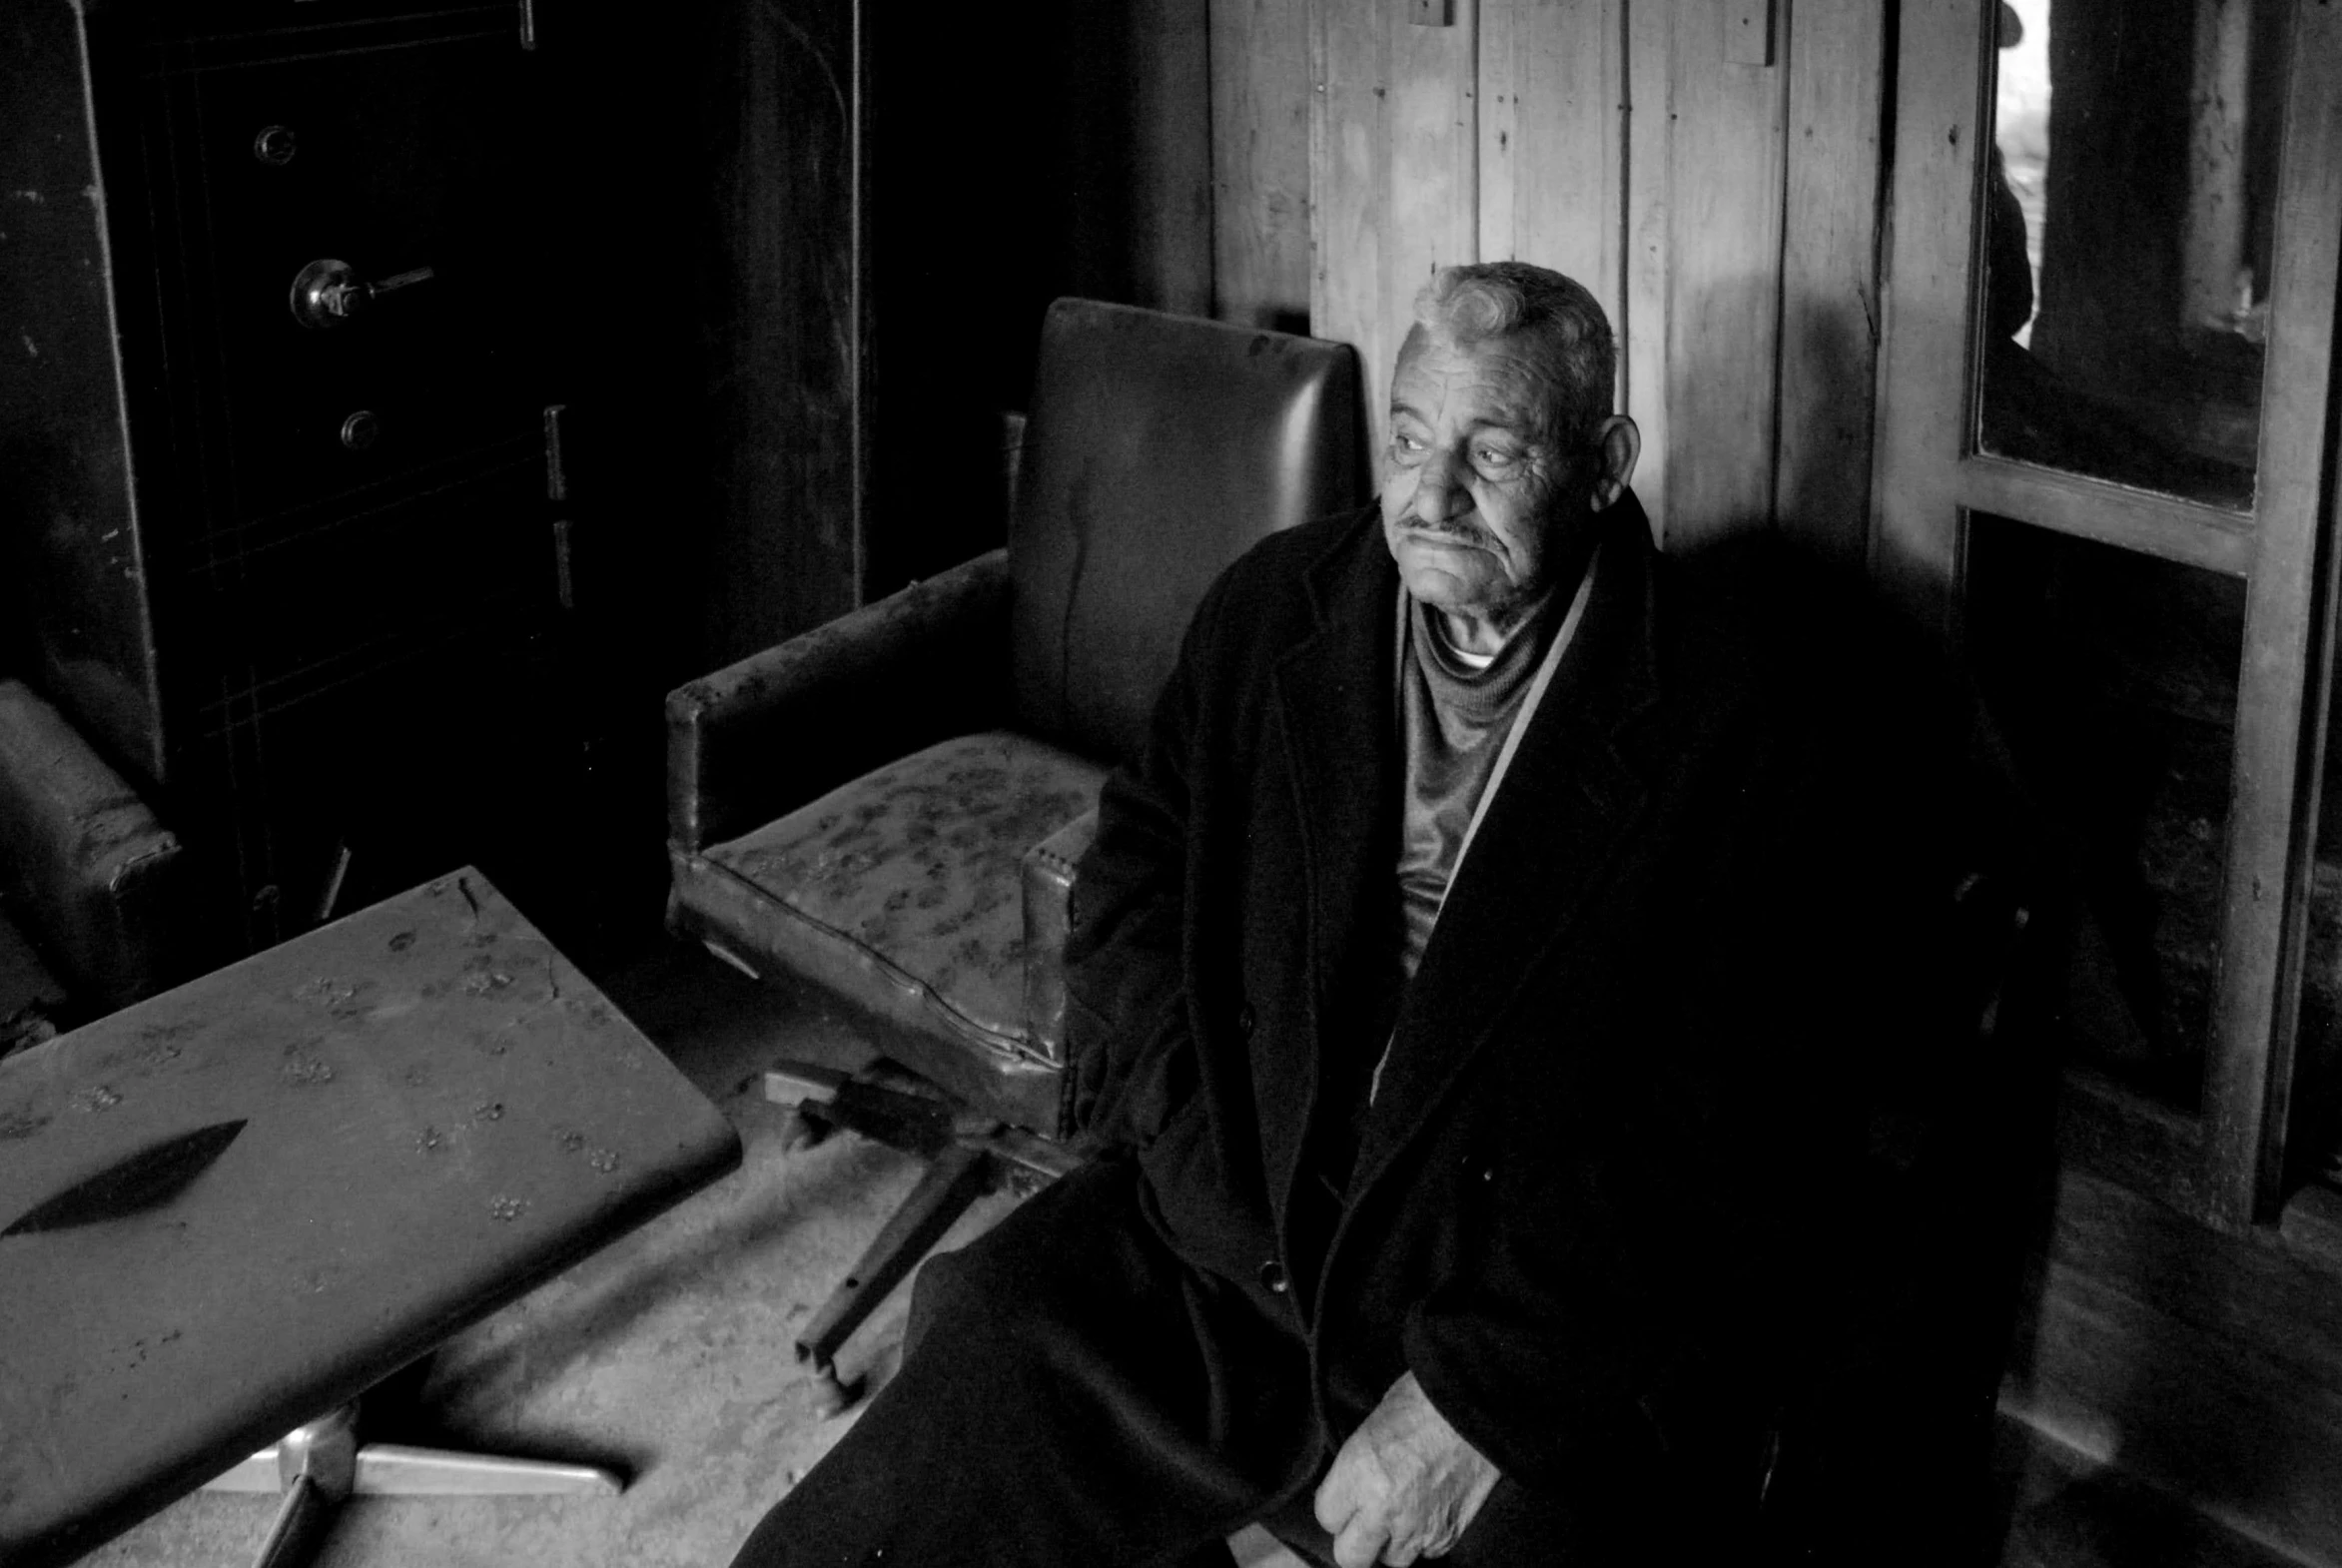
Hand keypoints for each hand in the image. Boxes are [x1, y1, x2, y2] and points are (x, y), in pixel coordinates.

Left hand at [1313, 1371, 1499, 1565]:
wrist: (1479, 1406)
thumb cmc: (1426, 1400)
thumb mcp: (1375, 1421)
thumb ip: (1356, 1465)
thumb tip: (1349, 1484)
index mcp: (1359, 1473)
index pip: (1326, 1516)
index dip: (1335, 1505)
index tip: (1344, 1496)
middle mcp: (1384, 1509)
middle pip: (1350, 1556)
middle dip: (1354, 1539)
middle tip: (1364, 1518)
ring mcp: (1419, 1528)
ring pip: (1392, 1559)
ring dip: (1391, 1541)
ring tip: (1401, 1513)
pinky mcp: (1449, 1535)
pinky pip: (1428, 1552)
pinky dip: (1425, 1537)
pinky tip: (1429, 1510)